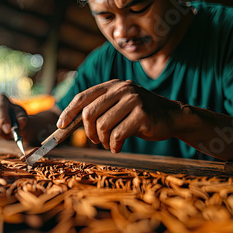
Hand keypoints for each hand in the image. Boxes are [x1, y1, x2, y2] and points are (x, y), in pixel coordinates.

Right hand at [0, 93, 27, 139]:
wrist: (13, 120)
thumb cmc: (17, 116)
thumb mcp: (22, 115)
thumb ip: (22, 119)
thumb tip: (20, 123)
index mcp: (0, 98)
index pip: (0, 108)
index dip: (3, 119)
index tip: (8, 130)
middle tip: (8, 136)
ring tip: (8, 136)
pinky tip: (3, 134)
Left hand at [57, 79, 181, 152]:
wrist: (171, 117)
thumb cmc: (140, 115)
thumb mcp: (118, 107)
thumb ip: (100, 110)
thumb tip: (70, 124)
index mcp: (112, 86)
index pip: (83, 97)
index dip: (69, 112)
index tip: (60, 126)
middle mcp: (121, 89)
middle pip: (89, 113)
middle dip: (88, 131)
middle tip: (94, 140)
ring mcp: (133, 100)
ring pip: (103, 125)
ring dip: (102, 140)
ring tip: (110, 143)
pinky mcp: (142, 114)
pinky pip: (117, 134)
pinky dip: (114, 145)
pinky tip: (118, 146)